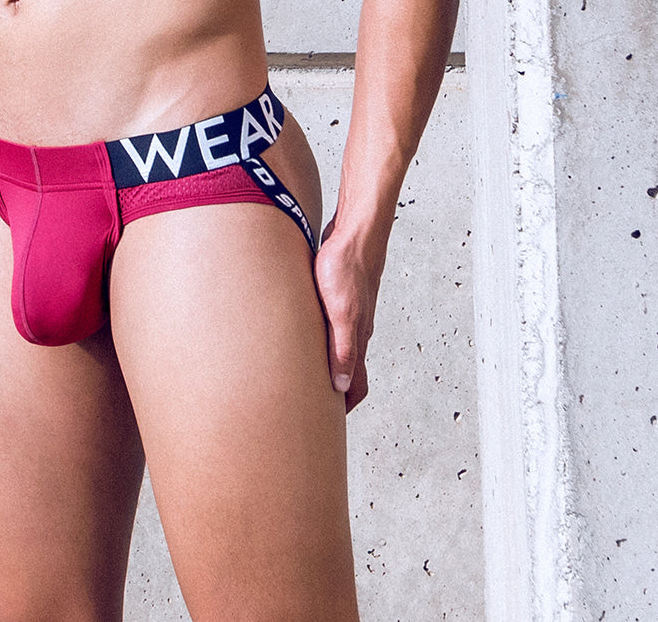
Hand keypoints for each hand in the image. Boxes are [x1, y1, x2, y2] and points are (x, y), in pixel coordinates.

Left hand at [314, 221, 383, 412]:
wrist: (355, 231)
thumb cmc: (347, 267)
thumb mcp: (341, 312)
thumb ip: (342, 349)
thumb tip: (342, 386)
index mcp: (357, 339)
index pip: (356, 386)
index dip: (344, 408)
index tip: (327, 427)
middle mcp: (354, 331)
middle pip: (347, 372)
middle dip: (330, 392)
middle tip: (307, 407)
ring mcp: (346, 313)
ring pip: (337, 349)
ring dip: (323, 366)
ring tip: (300, 378)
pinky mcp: (335, 297)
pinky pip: (328, 328)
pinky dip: (317, 341)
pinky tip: (300, 336)